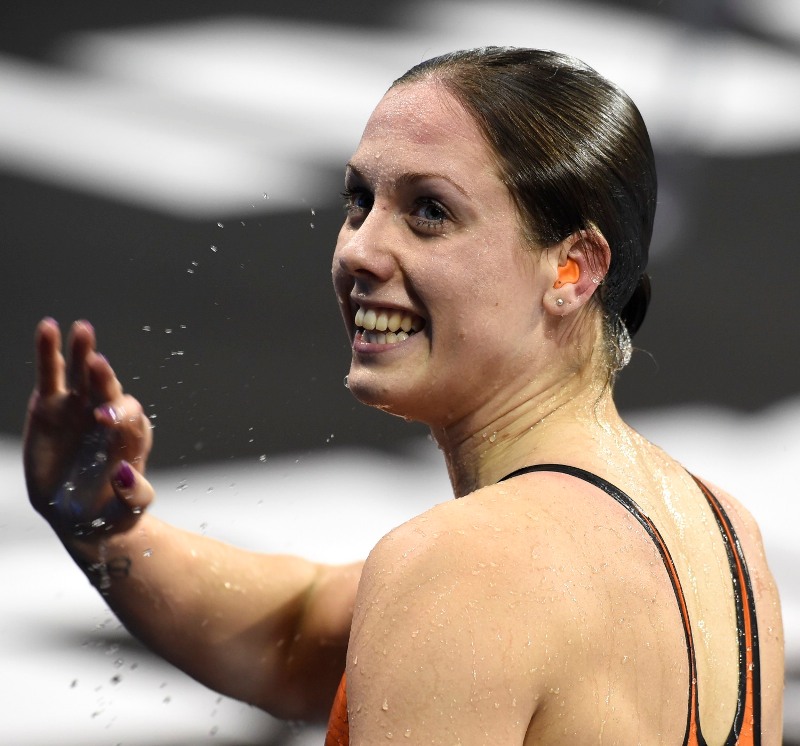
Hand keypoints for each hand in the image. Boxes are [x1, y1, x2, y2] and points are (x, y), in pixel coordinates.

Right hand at [23, 319, 153, 536]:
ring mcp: (80, 407)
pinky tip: (48, 327)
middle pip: (110, 389)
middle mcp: (109, 415)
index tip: (104, 418)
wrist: (81, 516)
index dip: (119, 413)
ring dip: (83, 351)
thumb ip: (132, 494)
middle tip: (97, 364)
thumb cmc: (111, 512)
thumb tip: (125, 473)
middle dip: (104, 377)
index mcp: (132, 436)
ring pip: (83, 374)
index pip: (131, 415)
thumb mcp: (127, 510)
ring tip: (82, 329)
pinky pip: (52, 374)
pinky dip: (50, 351)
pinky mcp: (51, 406)